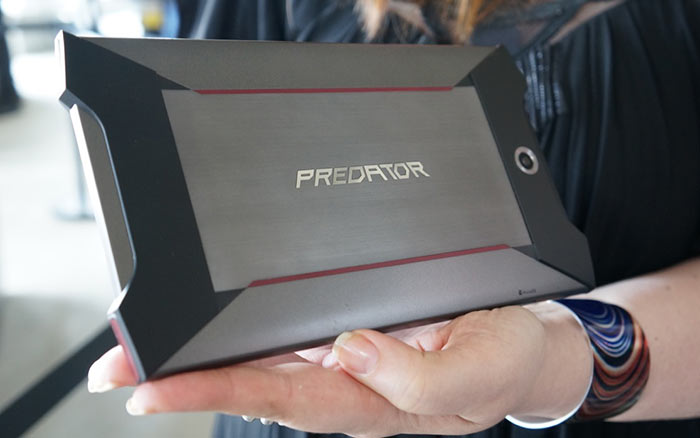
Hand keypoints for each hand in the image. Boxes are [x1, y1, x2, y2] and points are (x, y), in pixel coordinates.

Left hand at [87, 302, 591, 436]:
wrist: (522, 341)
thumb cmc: (501, 361)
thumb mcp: (476, 375)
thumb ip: (417, 378)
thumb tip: (348, 353)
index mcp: (373, 399)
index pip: (282, 397)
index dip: (216, 392)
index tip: (156, 388)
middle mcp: (348, 377)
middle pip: (256, 379)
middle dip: (184, 377)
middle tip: (118, 368)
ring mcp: (346, 351)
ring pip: (264, 355)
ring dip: (202, 354)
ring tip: (139, 353)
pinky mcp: (352, 324)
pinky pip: (289, 329)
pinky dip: (242, 330)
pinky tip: (208, 328)